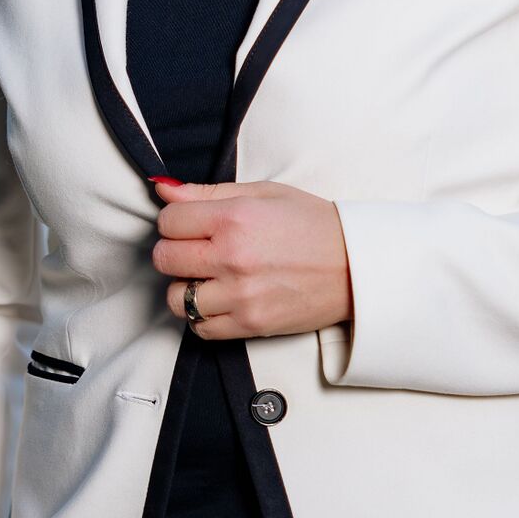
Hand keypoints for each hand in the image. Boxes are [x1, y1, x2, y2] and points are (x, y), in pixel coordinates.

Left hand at [149, 178, 352, 339]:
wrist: (355, 266)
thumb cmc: (312, 225)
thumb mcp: (264, 193)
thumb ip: (208, 192)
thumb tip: (164, 189)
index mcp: (235, 218)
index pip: (168, 221)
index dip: (175, 221)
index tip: (189, 224)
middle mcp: (233, 257)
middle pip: (165, 258)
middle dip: (174, 251)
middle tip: (196, 249)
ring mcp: (240, 294)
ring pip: (176, 298)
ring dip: (185, 287)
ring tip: (207, 277)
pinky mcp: (250, 324)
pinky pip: (200, 327)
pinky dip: (201, 316)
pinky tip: (219, 299)